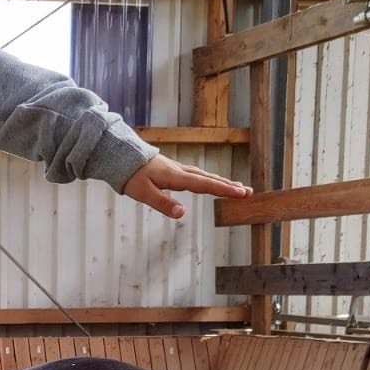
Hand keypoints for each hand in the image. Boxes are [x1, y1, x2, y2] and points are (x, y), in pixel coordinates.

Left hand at [123, 154, 251, 220]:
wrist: (121, 156)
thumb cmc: (131, 176)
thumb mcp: (143, 193)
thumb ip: (163, 204)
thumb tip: (182, 214)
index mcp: (175, 177)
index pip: (204, 185)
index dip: (223, 190)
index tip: (241, 194)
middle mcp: (180, 171)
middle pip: (209, 179)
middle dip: (229, 186)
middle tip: (248, 192)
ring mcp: (178, 169)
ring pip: (205, 176)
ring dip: (222, 182)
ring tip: (238, 188)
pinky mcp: (174, 170)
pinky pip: (197, 175)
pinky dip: (209, 179)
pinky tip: (212, 183)